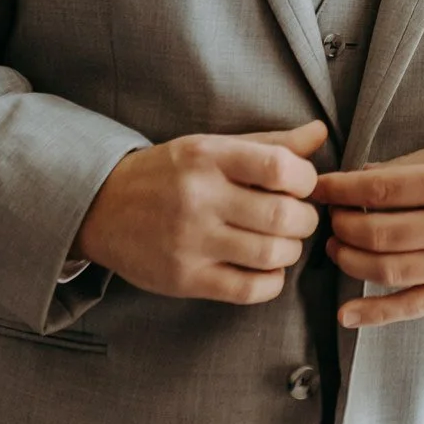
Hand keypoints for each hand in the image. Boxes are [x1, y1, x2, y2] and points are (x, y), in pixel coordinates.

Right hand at [75, 120, 327, 303]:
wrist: (102, 208)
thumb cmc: (169, 173)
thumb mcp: (213, 147)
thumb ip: (269, 144)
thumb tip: (320, 134)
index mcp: (208, 157)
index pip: (280, 167)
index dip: (306, 179)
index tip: (302, 185)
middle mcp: (199, 197)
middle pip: (282, 217)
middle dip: (305, 220)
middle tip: (298, 218)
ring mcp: (190, 241)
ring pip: (271, 255)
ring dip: (291, 251)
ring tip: (282, 242)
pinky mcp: (184, 279)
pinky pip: (248, 289)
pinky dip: (272, 282)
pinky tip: (266, 268)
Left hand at [313, 135, 423, 328]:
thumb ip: (411, 166)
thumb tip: (360, 178)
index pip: (380, 190)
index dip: (340, 190)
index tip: (317, 187)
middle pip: (379, 233)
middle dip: (342, 224)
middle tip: (326, 216)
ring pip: (389, 270)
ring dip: (351, 260)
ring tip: (336, 247)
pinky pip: (415, 306)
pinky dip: (376, 314)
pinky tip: (346, 314)